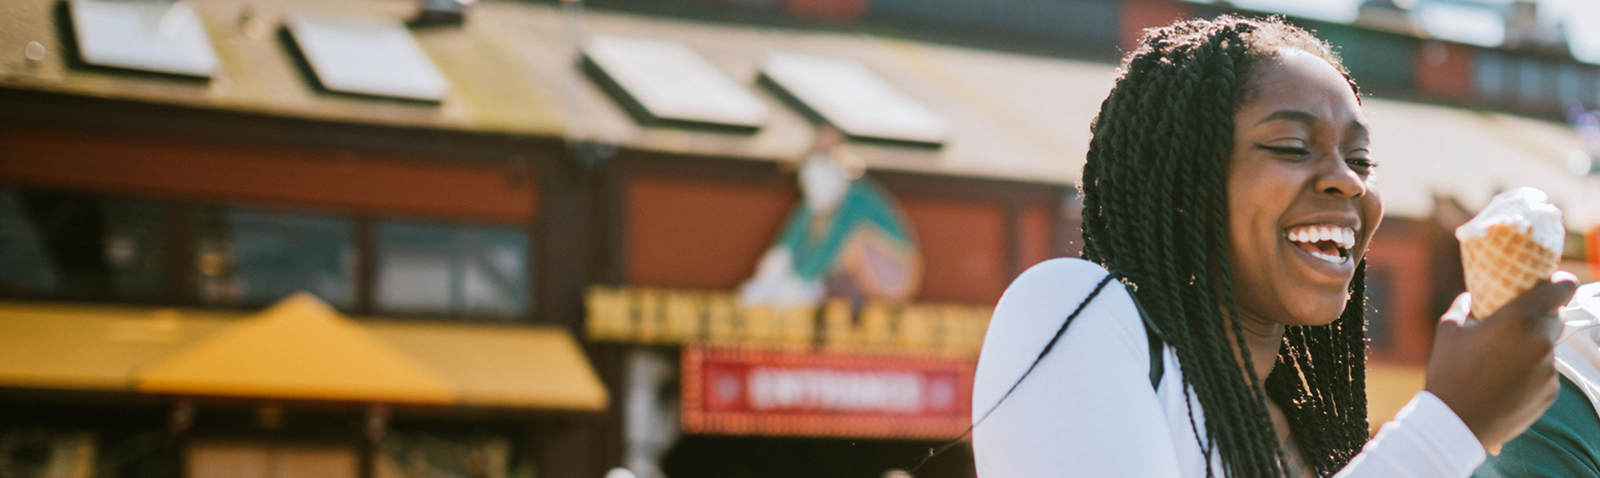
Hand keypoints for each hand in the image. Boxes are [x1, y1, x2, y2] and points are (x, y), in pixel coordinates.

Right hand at [1423, 273, 1576, 451]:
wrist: (1458, 423)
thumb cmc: (1449, 373)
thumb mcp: (1448, 332)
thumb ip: (1463, 308)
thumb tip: (1470, 297)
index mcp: (1518, 318)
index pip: (1563, 288)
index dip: (1561, 282)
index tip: (1552, 283)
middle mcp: (1541, 341)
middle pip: (1555, 318)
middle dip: (1538, 318)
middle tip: (1513, 326)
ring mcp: (1550, 369)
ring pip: (1547, 348)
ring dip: (1531, 348)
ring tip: (1500, 362)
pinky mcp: (1552, 392)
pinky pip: (1546, 373)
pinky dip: (1531, 373)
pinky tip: (1505, 382)